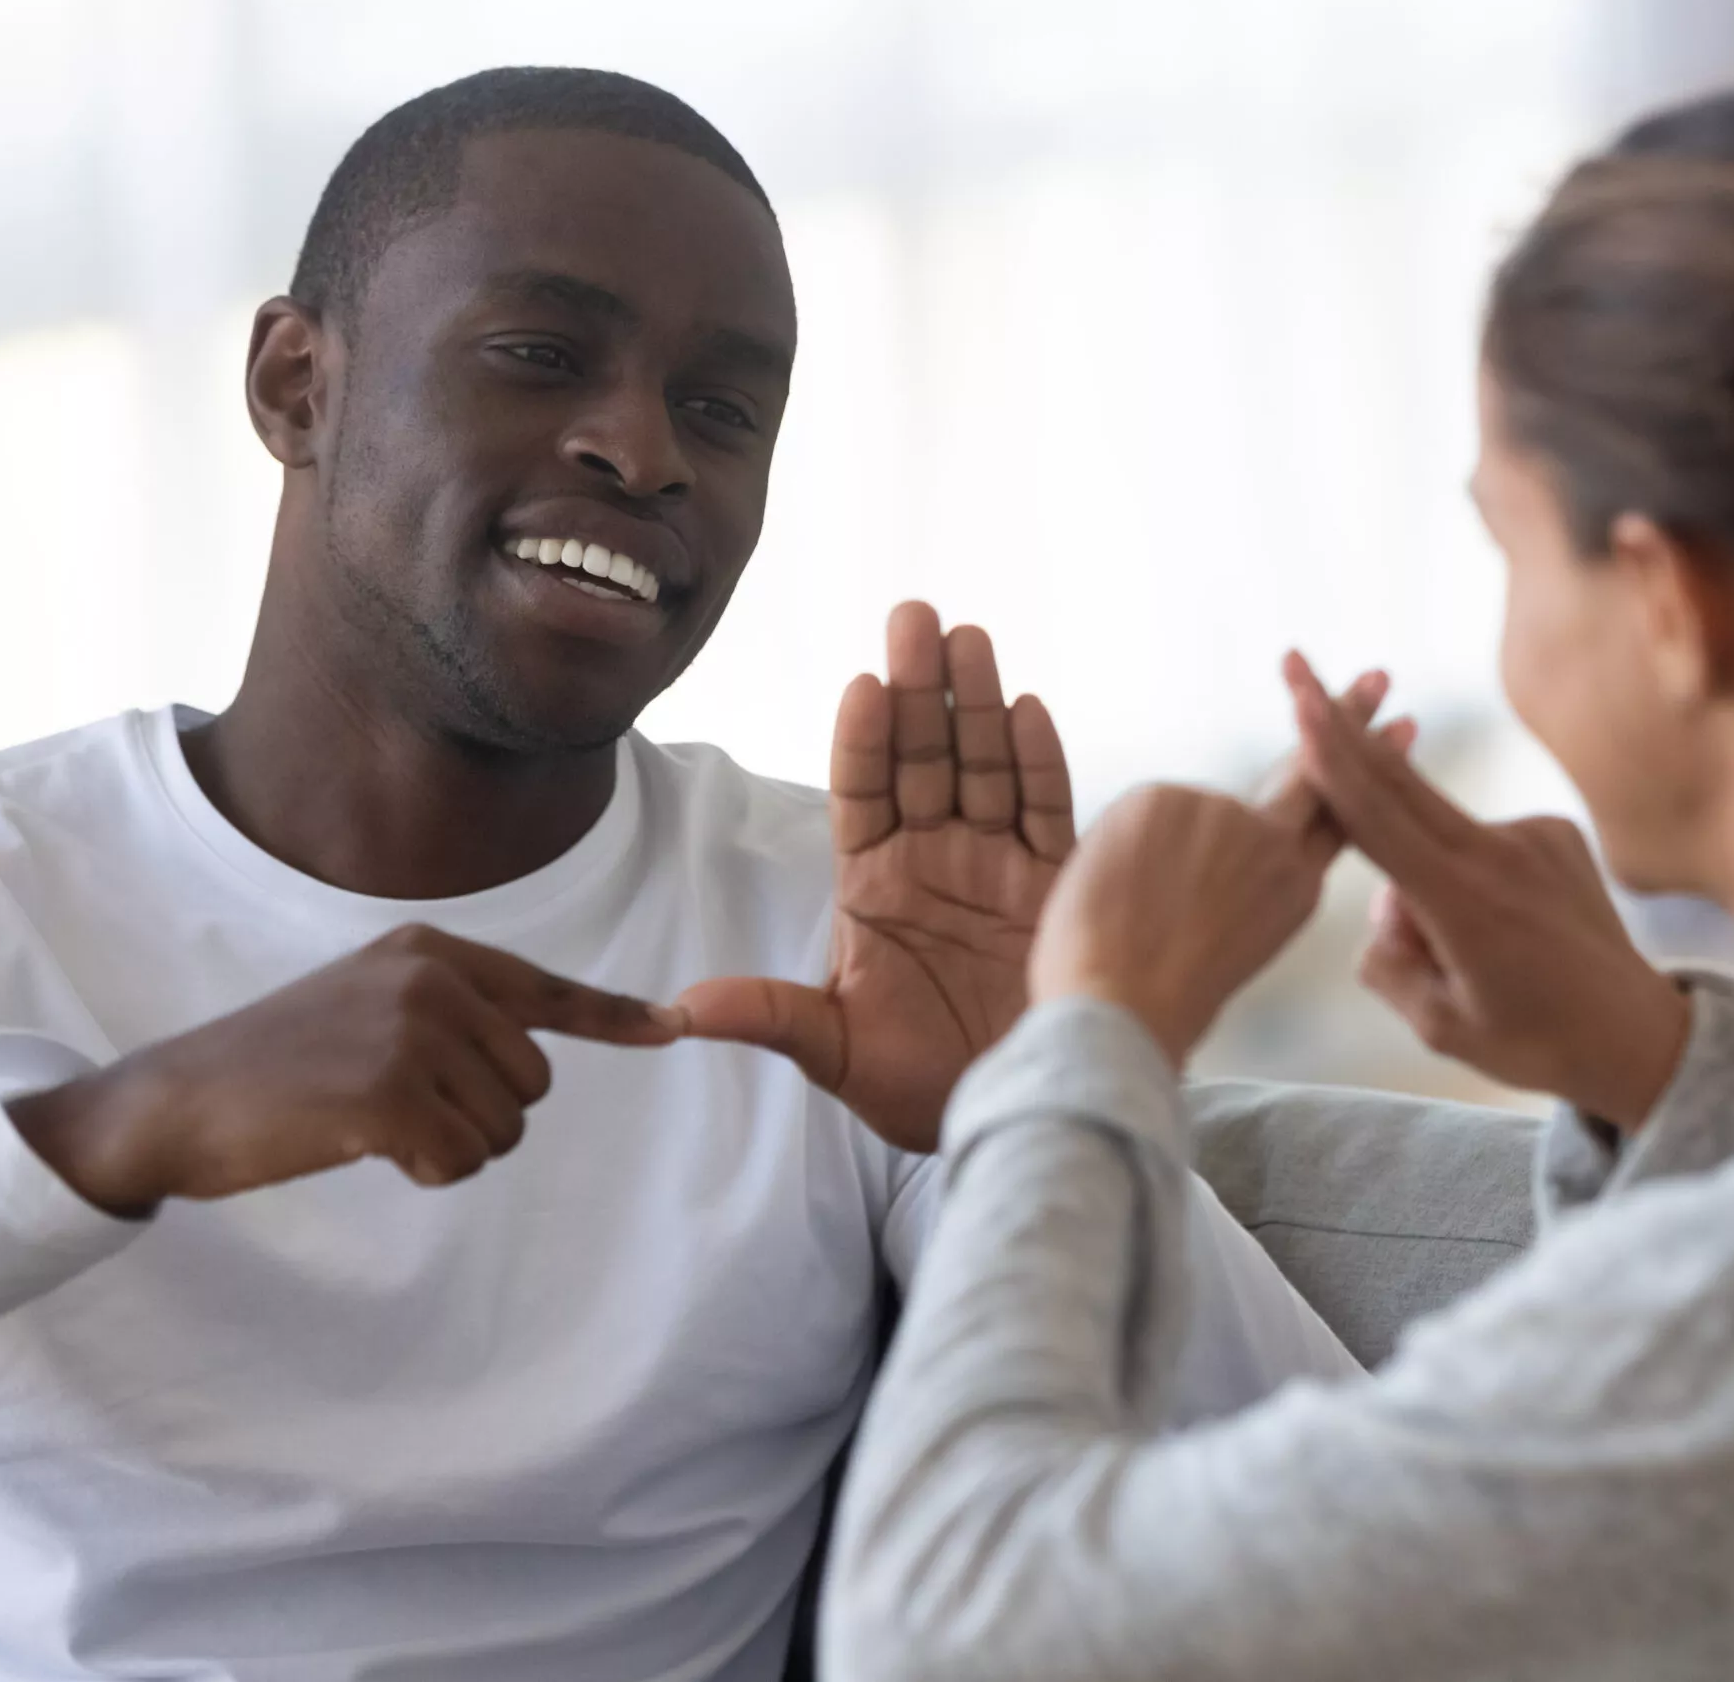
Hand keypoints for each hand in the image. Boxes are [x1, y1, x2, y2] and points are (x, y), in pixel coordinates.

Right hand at [9, 924, 684, 1216]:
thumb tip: (535, 1052)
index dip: (614, 1016)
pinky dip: (424, 1172)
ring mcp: (409, 1032)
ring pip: (502, 1129)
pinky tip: (363, 1148)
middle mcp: (430, 979)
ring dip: (449, 1149)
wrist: (177, 1101)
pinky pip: (460, 1161)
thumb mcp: (369, 1005)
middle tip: (398, 1109)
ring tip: (370, 1122)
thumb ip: (452, 1015)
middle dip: (481, 1117)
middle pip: (533, 1083)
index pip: (546, 990)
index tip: (673, 1027)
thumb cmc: (278, 1065)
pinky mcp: (387, 1094)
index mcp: (430, 952)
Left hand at [668, 603, 1073, 1152]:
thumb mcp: (834, 1052)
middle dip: (919, 690)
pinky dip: (1039, 762)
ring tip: (968, 640)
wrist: (1015, 1115)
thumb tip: (678, 1011)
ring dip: (977, 704)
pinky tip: (1027, 710)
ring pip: (986, 767)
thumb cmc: (916, 1086)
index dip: (862, 740)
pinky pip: (1047, 811)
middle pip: (925, 758)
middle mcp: (936, 858)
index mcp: (874, 884)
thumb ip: (770, 1016)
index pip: (862, 792)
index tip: (861, 686)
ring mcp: (997, 865)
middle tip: (914, 619)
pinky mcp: (1054, 885)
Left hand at [1030, 674, 1400, 1065]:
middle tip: (1376, 677)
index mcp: (1295, 890)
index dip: (1364, 769)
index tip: (1395, 726)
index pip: (1336, 814)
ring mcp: (1222, 814)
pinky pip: (1135, 814)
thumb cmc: (1157, 1003)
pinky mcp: (1165, 796)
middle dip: (1345, 719)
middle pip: (1311, 770)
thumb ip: (1238, 884)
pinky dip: (1116, 849)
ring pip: (1182, 814)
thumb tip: (1212, 848)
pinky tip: (1113, 893)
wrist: (1121, 1012)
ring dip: (1152, 853)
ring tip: (1131, 913)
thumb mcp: (1229, 944)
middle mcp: (1273, 843)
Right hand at [1285, 654, 1690, 1129]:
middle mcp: (1501, 854)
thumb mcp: (1437, 1025)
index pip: (1379, 818)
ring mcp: (1535, 836)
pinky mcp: (1558, 833)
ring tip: (1475, 958)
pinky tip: (1510, 932)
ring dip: (1419, 870)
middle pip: (1397, 779)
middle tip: (1294, 664)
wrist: (1639, 1038)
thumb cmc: (1533, 1043)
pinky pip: (1478, 842)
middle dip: (1340, 725)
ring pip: (1435, 830)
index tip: (1300, 702)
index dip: (1331, 758)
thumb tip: (1385, 901)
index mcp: (1464, 904)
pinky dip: (1466, 874)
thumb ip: (1387, 958)